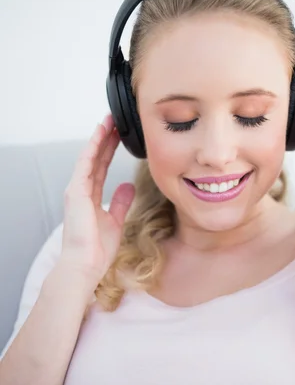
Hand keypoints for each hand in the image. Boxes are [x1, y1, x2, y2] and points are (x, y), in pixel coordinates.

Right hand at [60, 113, 134, 282]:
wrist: (85, 264)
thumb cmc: (97, 249)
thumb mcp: (115, 220)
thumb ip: (120, 202)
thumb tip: (128, 186)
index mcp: (89, 197)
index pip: (101, 167)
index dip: (110, 150)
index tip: (119, 135)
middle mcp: (81, 190)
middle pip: (95, 158)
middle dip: (106, 139)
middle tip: (116, 120)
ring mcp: (77, 189)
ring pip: (90, 156)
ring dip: (100, 137)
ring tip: (110, 120)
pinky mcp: (76, 191)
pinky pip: (86, 163)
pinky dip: (94, 147)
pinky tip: (101, 133)